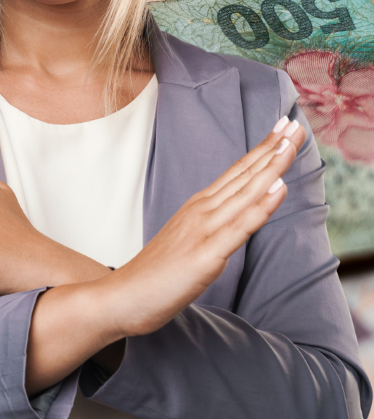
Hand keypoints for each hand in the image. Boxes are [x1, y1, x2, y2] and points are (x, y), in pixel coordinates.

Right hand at [103, 116, 305, 337]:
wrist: (123, 295)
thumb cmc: (155, 273)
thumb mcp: (187, 241)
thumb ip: (211, 225)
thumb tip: (235, 214)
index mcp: (198, 207)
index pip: (236, 172)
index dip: (262, 149)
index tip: (283, 127)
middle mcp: (201, 211)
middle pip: (243, 174)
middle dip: (272, 148)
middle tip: (294, 123)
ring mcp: (203, 230)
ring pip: (245, 192)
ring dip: (271, 166)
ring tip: (291, 143)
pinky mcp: (206, 254)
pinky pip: (240, 226)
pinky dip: (261, 205)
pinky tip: (279, 187)